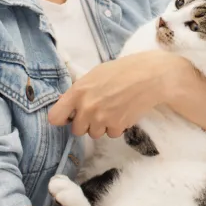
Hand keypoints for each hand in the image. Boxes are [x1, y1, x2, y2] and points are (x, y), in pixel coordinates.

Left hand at [48, 52, 178, 137]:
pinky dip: (116, 127)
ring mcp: (101, 118)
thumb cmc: (123, 71)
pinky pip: (111, 134)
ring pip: (94, 134)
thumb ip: (79, 90)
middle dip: (87, 123)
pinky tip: (123, 113)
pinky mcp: (117, 126)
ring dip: (102, 126)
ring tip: (113, 111)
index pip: (55, 117)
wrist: (150, 76)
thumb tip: (66, 103)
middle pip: (77, 130)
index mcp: (78, 92)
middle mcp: (86, 108)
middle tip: (99, 111)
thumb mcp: (95, 74)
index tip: (70, 117)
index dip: (62, 118)